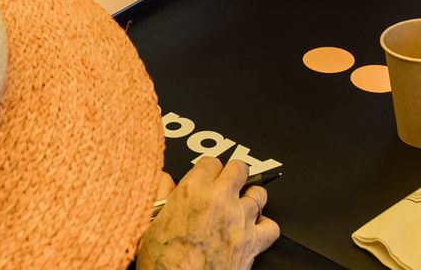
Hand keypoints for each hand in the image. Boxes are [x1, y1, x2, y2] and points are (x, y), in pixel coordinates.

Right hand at [137, 158, 278, 269]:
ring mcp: (239, 221)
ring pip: (258, 194)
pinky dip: (264, 228)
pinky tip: (253, 229)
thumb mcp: (150, 224)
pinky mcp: (251, 244)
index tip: (206, 176)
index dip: (208, 169)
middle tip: (227, 183)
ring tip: (241, 204)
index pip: (210, 161)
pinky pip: (271, 227)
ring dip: (250, 198)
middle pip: (239, 168)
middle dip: (234, 174)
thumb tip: (163, 179)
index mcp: (193, 191)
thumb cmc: (163, 265)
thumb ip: (160, 195)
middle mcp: (219, 201)